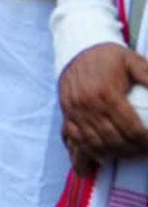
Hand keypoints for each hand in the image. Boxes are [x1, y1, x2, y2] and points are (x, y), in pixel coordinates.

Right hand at [59, 44, 147, 173]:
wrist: (76, 48)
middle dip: (131, 151)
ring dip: (112, 154)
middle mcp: (88, 104)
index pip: (131, 128)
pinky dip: (88, 152)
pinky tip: (101, 158)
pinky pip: (75, 139)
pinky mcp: (67, 113)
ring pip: (94, 143)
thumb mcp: (132, 60)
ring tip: (125, 154)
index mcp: (107, 93)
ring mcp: (75, 110)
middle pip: (113, 139)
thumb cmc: (108, 56)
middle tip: (141, 150)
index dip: (145, 142)